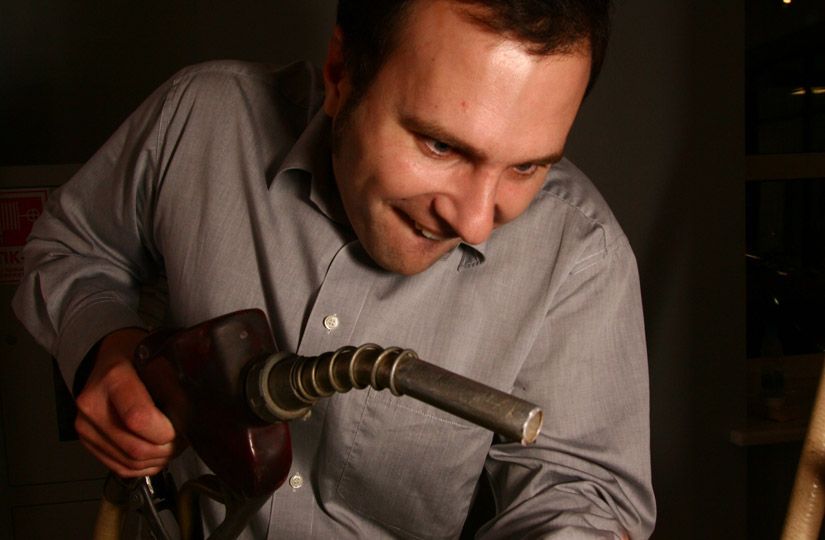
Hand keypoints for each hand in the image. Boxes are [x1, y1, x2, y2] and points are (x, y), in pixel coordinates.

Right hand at [74, 328, 176, 476]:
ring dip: (159, 459)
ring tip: (172, 443)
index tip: (180, 426)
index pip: (139, 418)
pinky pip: (121, 468)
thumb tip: (191, 419)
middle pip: (136, 447)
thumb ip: (177, 388)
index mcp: (114, 378)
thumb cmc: (137, 357)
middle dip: (168, 449)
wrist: (112, 358)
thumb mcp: (162, 359)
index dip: (166, 431)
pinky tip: (157, 452)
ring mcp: (87, 426)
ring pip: (130, 463)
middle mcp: (93, 404)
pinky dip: (145, 466)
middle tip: (183, 438)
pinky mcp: (88, 442)